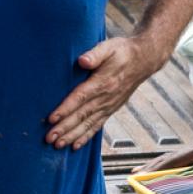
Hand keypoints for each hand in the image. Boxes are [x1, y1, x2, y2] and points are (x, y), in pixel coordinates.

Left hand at [46, 37, 164, 149]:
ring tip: (58, 145)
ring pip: (88, 124)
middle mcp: (105, 98)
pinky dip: (85, 137)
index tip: (51, 119)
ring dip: (72, 136)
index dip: (65, 109)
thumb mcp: (109, 47)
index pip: (80, 97)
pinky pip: (97, 126)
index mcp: (102, 82)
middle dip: (65, 128)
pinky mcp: (111, 110)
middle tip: (49, 138)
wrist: (143, 60)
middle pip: (82, 115)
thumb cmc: (122, 52)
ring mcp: (109, 106)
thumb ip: (95, 54)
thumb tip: (82, 61)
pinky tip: (75, 146)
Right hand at [135, 141, 192, 173]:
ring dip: (152, 166)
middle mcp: (191, 150)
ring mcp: (190, 152)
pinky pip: (172, 161)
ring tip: (137, 173)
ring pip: (167, 159)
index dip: (159, 167)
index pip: (174, 160)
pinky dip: (160, 166)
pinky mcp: (191, 156)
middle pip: (166, 159)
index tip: (146, 174)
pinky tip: (151, 171)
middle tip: (135, 176)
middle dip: (150, 167)